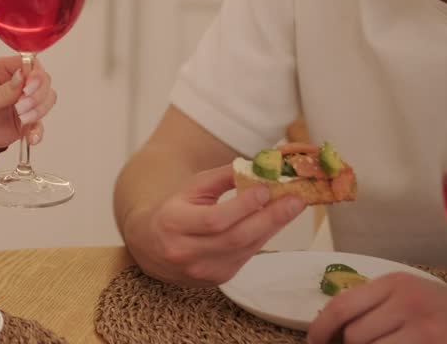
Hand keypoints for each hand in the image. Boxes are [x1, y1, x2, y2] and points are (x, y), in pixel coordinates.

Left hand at [0, 55, 55, 149]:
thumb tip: (21, 77)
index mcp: (3, 70)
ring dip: (39, 111)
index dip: (35, 74)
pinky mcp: (27, 119)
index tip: (28, 89)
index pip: (29, 63)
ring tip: (22, 120)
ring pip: (47, 99)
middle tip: (21, 108)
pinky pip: (41, 123)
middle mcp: (17, 82)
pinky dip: (38, 130)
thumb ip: (2, 91)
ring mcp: (24, 101)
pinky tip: (31, 138)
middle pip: (43, 80)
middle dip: (38, 95)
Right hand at [125, 165, 305, 286]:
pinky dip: (261, 238)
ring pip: (246, 249)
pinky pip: (246, 257)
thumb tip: (256, 168)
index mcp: (173, 224)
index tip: (265, 189)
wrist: (151, 246)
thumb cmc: (173, 211)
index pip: (213, 220)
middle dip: (270, 218)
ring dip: (272, 227)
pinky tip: (271, 223)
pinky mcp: (218, 279)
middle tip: (295, 200)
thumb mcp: (190, 188)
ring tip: (291, 208)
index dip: (242, 206)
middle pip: (236, 238)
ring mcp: (203, 270)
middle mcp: (186, 252)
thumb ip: (221, 178)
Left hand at [308, 272, 446, 343]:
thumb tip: (330, 326)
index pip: (342, 305)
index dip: (321, 328)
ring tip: (388, 343)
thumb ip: (375, 305)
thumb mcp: (410, 296)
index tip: (314, 342)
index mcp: (395, 284)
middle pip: (355, 336)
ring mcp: (425, 329)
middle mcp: (408, 303)